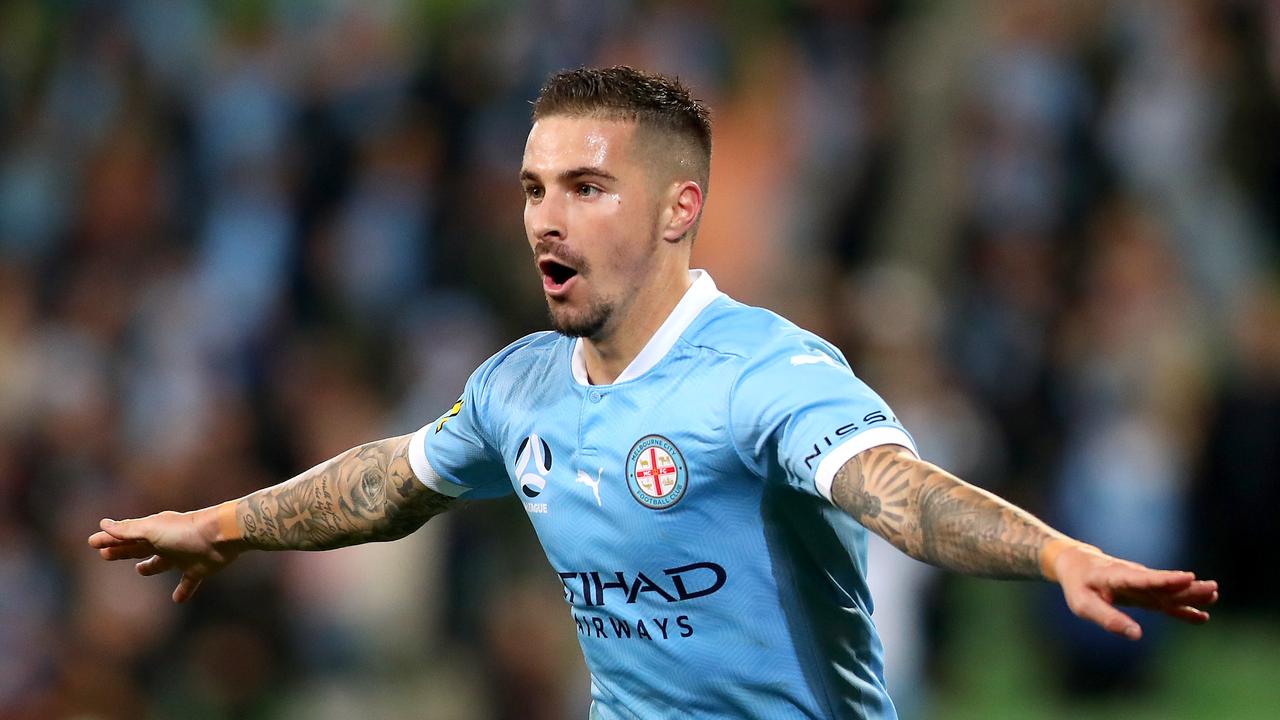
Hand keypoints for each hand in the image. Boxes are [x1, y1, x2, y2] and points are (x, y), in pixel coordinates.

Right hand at [87, 506, 242, 602]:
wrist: (221, 536)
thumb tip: (103, 524)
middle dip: (122, 551)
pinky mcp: (198, 569)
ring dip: (150, 567)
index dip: (108, 540)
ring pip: (161, 563)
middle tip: (105, 556)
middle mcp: (166, 543)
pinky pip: (188, 582)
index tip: (92, 542)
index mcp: (153, 532)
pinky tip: (177, 600)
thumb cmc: (184, 531)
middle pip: (139, 549)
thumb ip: (128, 530)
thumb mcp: (152, 530)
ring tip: (140, 571)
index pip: (125, 536)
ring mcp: (182, 556)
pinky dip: (183, 591)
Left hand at [1052, 544, 1218, 639]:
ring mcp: (1143, 586)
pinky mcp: (1145, 594)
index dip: (1166, 578)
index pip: (1144, 578)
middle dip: (1187, 588)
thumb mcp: (1083, 604)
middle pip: (1164, 584)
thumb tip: (1137, 635)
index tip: (1187, 577)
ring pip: (1170, 591)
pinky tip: (1202, 616)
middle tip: (1212, 588)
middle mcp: (1135, 578)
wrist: (1078, 564)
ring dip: (1191, 593)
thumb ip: (1108, 618)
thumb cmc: (1079, 585)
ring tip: (1214, 594)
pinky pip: (1166, 602)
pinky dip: (1183, 610)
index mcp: (1117, 576)